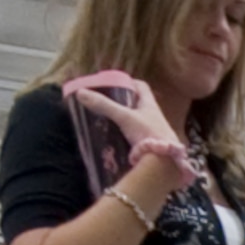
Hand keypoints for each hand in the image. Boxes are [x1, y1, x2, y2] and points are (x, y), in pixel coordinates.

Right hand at [64, 73, 182, 152]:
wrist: (164, 161)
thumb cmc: (147, 133)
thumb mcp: (124, 116)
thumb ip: (104, 105)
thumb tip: (81, 92)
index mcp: (150, 105)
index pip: (142, 87)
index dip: (130, 83)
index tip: (117, 84)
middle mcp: (154, 116)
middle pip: (138, 104)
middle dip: (124, 102)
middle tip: (107, 103)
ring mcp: (154, 131)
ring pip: (137, 120)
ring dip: (125, 119)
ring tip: (108, 119)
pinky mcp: (150, 144)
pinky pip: (137, 135)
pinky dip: (127, 133)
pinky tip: (116, 136)